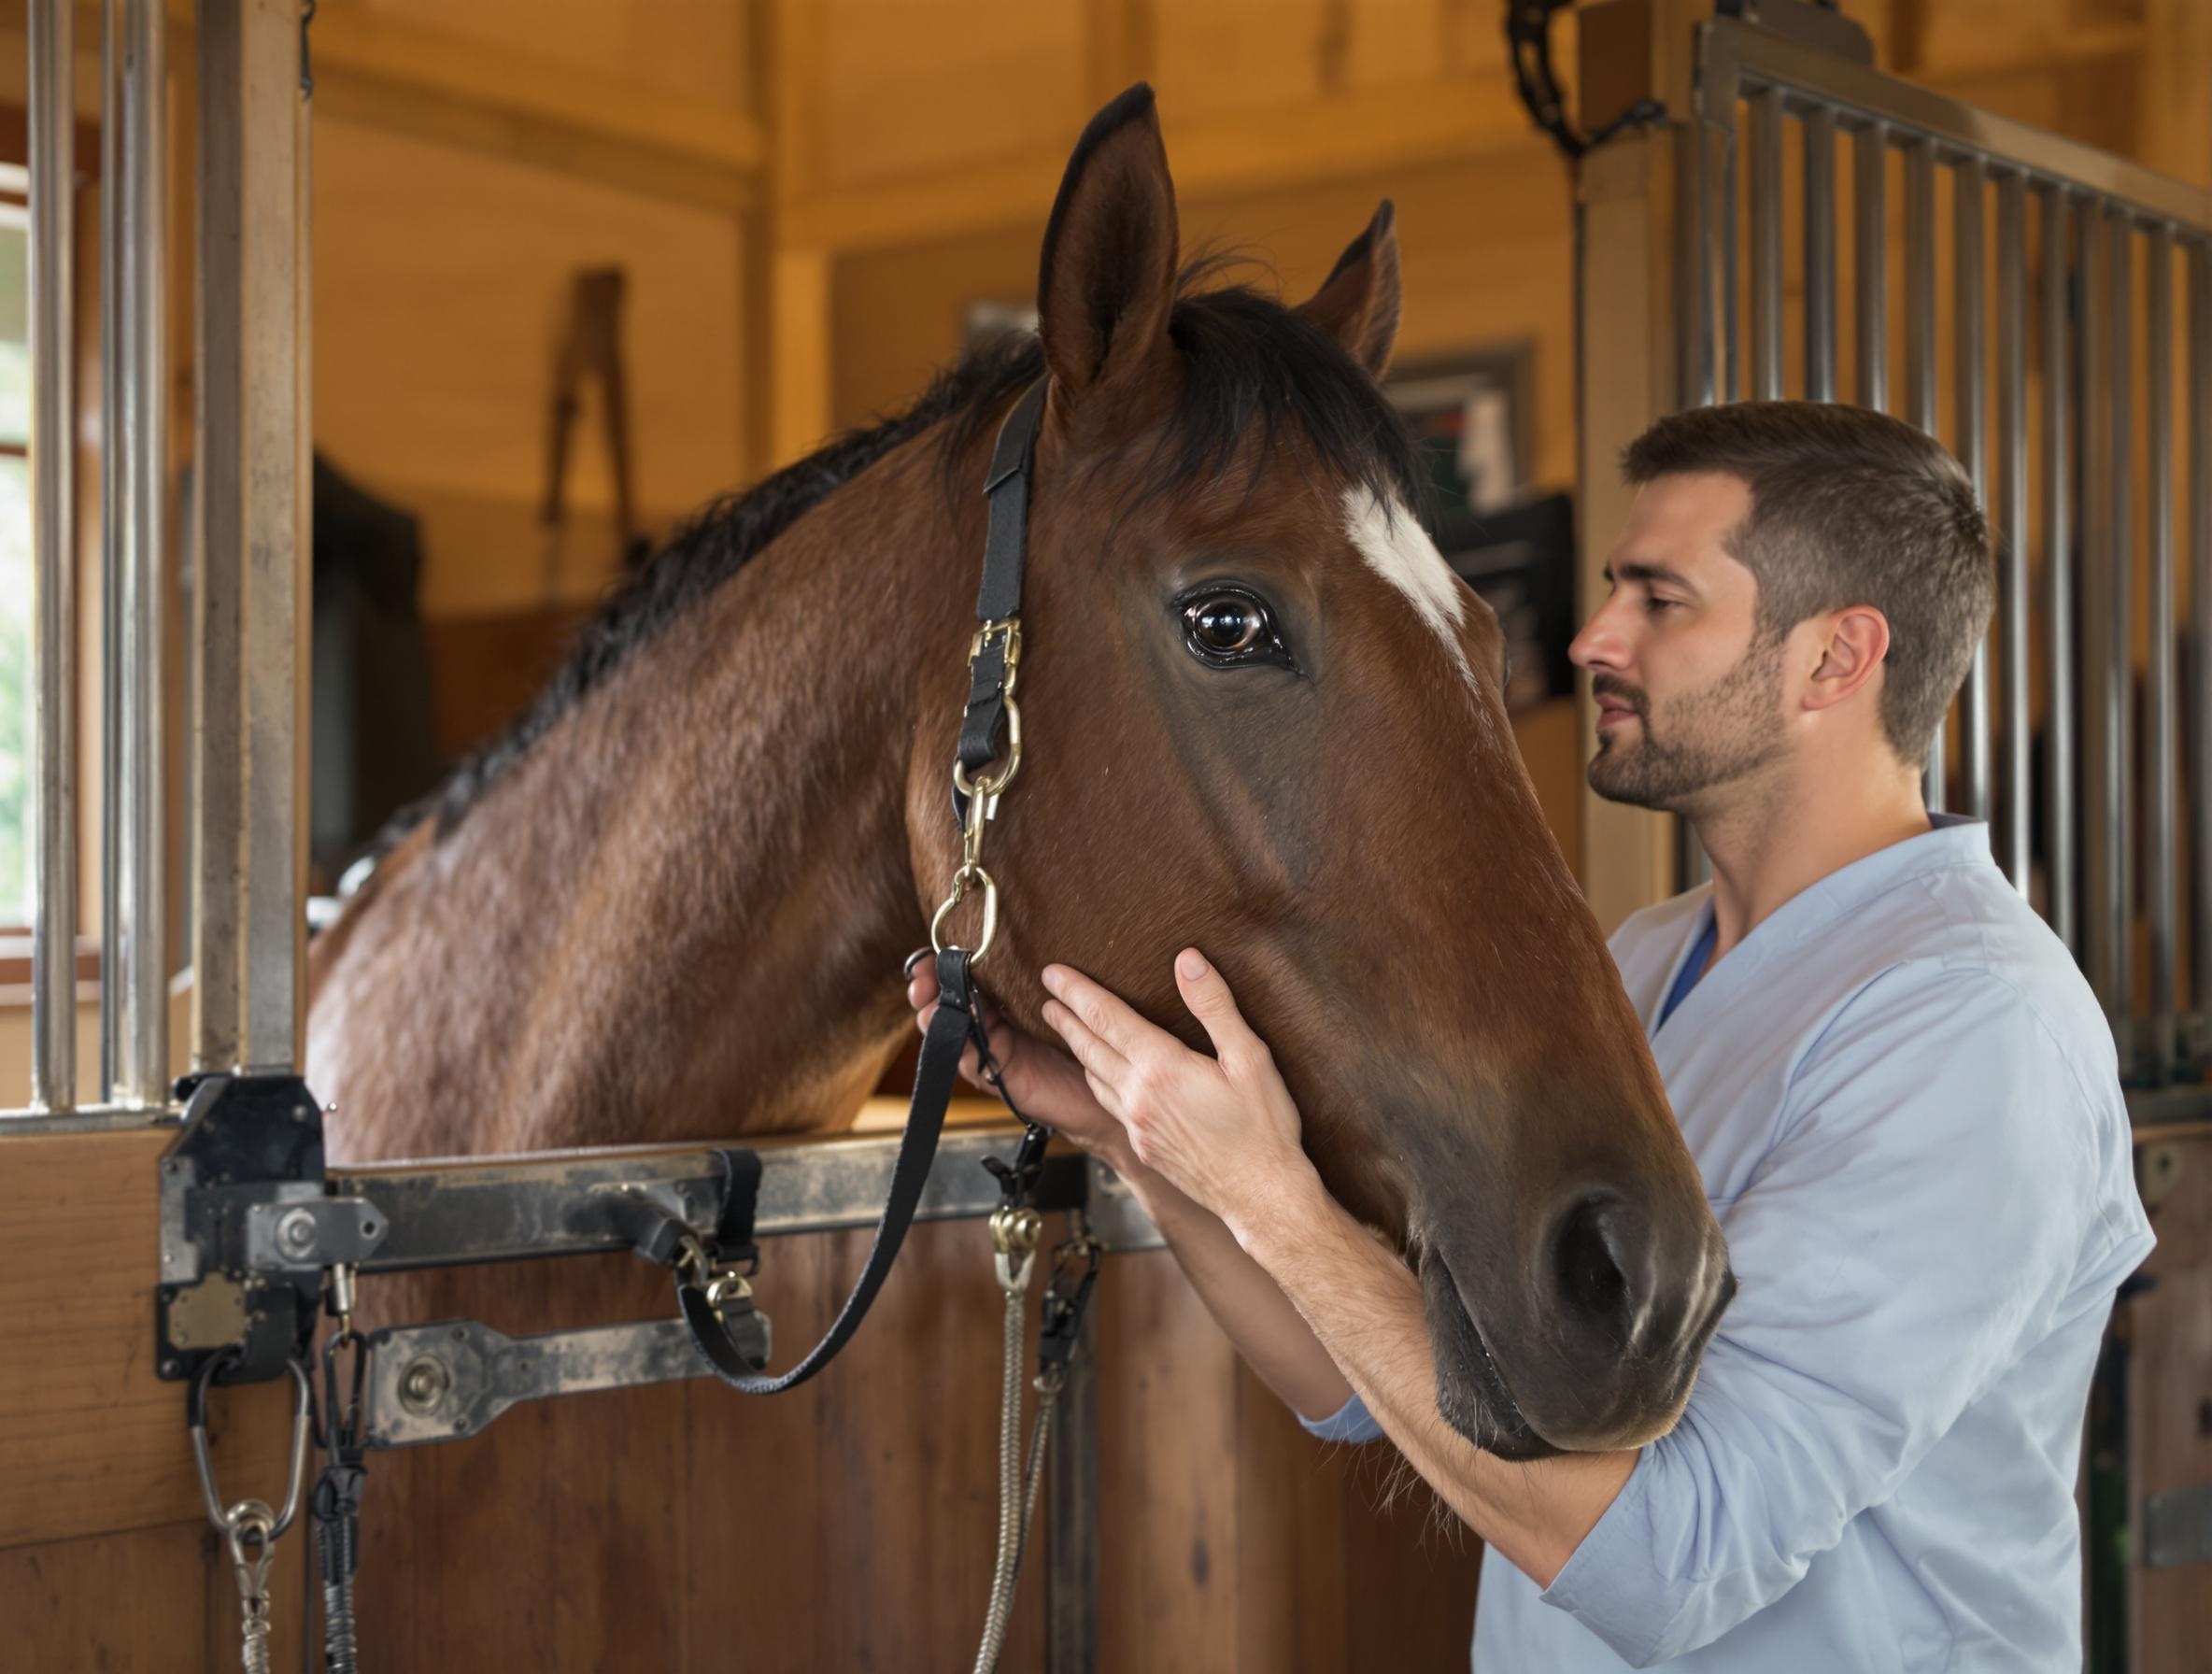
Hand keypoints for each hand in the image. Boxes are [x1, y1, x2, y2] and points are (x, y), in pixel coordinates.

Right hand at [905, 953, 1148, 1178]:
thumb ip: (1044, 978)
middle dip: (930, 988)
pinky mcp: (998, 1077)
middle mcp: (993, 1026)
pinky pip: (971, 1061)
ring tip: (927, 999)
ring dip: (935, 1015)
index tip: (931, 953)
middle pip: (948, 1003)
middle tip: (922, 975)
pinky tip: (957, 1029)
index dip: (943, 966)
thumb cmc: (1095, 1041)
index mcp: (1006, 1001)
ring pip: (951, 1032)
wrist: (1110, 1091)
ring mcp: (992, 1052)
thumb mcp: (1068, 1002)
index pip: (965, 978)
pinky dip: (961, 1044)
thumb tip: (1038, 938)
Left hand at [1037, 949, 1317, 1234]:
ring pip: (1094, 1078)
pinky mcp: (1143, 1148)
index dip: (1077, 991)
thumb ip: (1215, 1006)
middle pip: (1090, 1046)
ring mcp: (1137, 1126)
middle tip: (1046, 994)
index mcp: (1161, 1069)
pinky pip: (1109, 1105)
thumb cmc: (1263, 1128)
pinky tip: (1100, 1076)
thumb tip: (1187, 960)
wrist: (1261, 1198)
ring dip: (1077, 1048)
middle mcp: (1139, 1097)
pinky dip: (1096, 1080)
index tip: (1052, 973)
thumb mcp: (1250, 1058)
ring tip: (1066, 1029)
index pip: (1106, 1018)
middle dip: (1066, 1017)